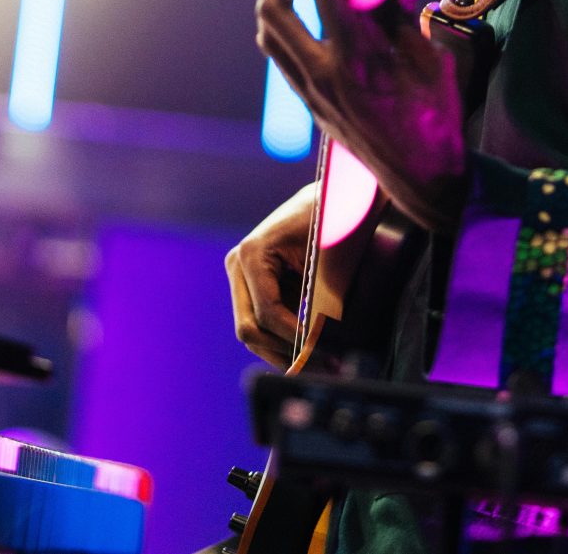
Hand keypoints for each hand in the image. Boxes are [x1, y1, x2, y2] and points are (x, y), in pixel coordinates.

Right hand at [226, 183, 315, 366]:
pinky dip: (282, 340)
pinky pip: (261, 323)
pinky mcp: (251, 286)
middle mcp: (238, 265)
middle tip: (320, 368)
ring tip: (320, 366)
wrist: (328, 198)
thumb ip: (320, 300)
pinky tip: (309, 353)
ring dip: (282, 353)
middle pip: (249, 329)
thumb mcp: (327, 258)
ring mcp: (240, 276)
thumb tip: (318, 344)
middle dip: (284, 352)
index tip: (321, 352)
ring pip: (252, 333)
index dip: (293, 337)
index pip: (267, 312)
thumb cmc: (330, 221)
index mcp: (251, 254)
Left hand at [255, 0, 468, 231]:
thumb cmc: (437, 120)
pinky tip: (288, 6)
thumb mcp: (431, 62)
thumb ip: (406, 16)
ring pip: (268, 34)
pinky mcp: (310, 104)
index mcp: (356, 62)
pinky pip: (280, 56)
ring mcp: (310, 93)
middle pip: (275, 8)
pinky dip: (279, 25)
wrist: (423, 180)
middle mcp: (322, 77)